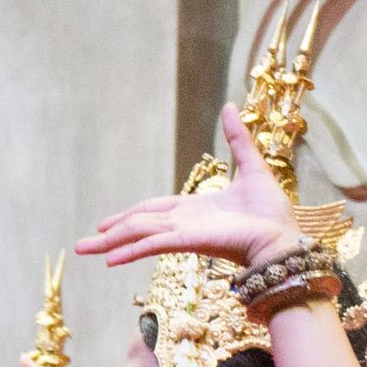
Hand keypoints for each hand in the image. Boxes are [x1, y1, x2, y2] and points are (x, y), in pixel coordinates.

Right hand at [77, 108, 304, 271]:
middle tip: (83, 245)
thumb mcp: (252, 167)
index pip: (153, 211)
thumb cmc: (272, 213)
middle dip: (111, 234)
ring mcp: (184, 233)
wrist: (283, 237)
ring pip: (140, 234)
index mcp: (194, 209)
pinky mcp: (190, 241)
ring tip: (85, 250)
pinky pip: (154, 244)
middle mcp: (184, 223)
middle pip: (138, 225)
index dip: (130, 215)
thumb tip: (230, 107)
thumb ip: (237, 140)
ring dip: (112, 242)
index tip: (107, 224)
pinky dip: (133, 250)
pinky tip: (112, 259)